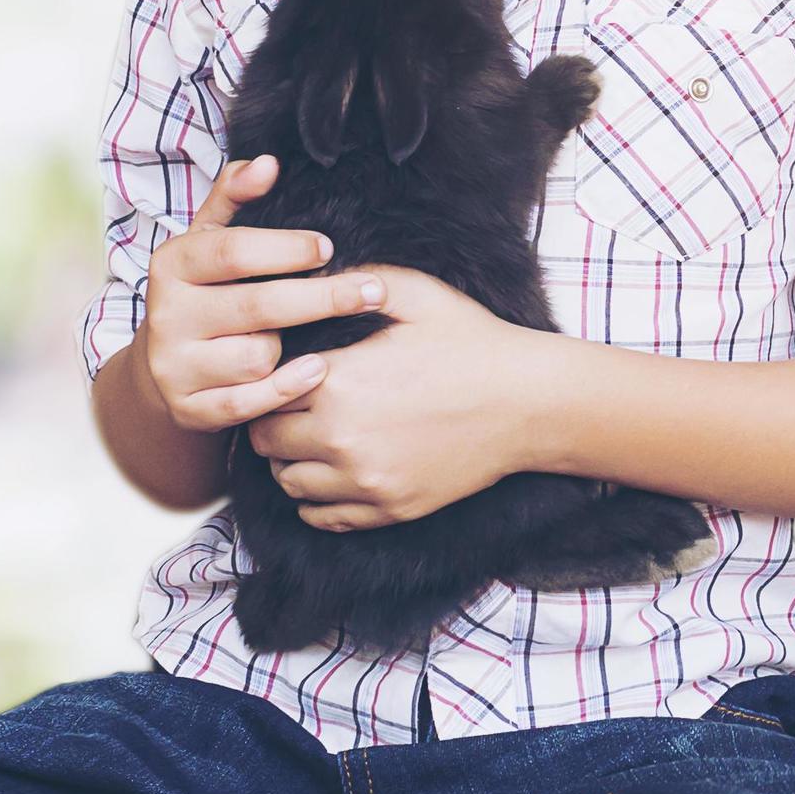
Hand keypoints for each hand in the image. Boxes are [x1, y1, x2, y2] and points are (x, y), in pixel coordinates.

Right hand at [140, 156, 388, 433]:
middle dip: (322, 297)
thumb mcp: (210, 239)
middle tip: (371, 290)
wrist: (163, 367)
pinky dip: (286, 389)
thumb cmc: (205, 290)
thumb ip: (235, 197)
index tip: (329, 248)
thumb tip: (268, 163)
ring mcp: (174, 366)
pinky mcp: (189, 409)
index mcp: (171, 265)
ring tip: (306, 337)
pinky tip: (317, 371)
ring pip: (257, 357)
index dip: (285, 249)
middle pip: (256, 306)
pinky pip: (248, 404)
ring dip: (291, 347)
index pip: (231, 251)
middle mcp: (166, 315)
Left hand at [245, 266, 552, 530]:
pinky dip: (317, 498)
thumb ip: (359, 280)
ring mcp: (366, 480)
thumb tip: (313, 277)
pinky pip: (321, 516)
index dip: (269, 380)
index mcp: (340, 381)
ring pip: (287, 482)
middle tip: (298, 407)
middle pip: (265, 440)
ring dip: (292, 460)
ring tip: (316, 439)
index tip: (289, 374)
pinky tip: (337, 472)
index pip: (264, 390)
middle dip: (274, 420)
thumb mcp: (418, 294)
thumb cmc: (474, 342)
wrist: (530, 402)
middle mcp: (342, 437)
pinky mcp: (389, 509)